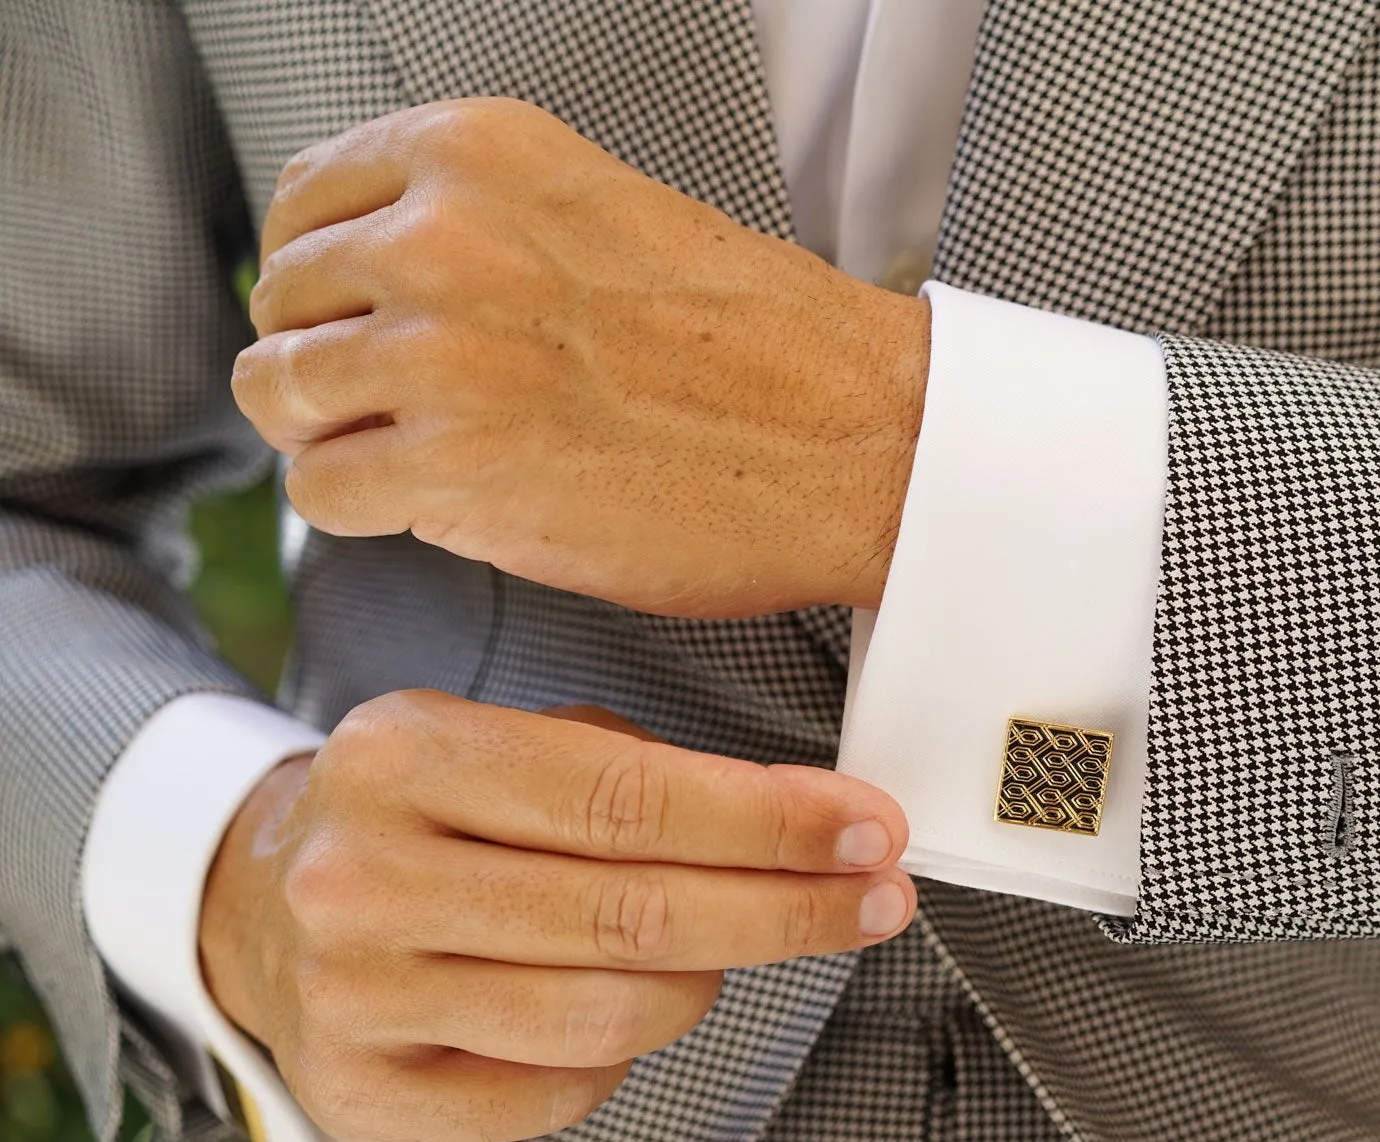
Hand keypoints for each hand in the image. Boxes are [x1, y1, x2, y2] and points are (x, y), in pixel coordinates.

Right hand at [197, 690, 914, 1141]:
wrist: (264, 900)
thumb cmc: (421, 816)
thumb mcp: (499, 738)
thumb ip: (630, 767)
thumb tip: (801, 817)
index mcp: (405, 754)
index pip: (630, 798)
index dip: (770, 824)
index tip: (866, 830)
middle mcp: (367, 874)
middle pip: (634, 915)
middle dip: (786, 909)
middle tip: (872, 898)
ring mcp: (357, 993)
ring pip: (608, 1015)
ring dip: (710, 982)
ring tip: (732, 946)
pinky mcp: (365, 1091)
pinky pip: (559, 1092)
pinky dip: (624, 1054)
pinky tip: (629, 1006)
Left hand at [232, 97, 928, 617]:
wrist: (857, 437)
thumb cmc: (761, 345)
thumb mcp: (605, 217)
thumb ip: (482, 230)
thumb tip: (371, 289)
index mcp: (481, 152)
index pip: (305, 201)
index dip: (321, 277)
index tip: (358, 322)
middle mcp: (444, 234)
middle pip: (282, 301)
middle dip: (327, 362)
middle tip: (399, 408)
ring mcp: (441, 349)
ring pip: (280, 393)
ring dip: (337, 438)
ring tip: (417, 459)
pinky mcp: (455, 464)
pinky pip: (321, 490)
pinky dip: (361, 510)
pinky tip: (434, 506)